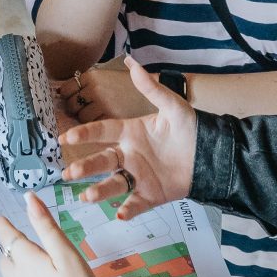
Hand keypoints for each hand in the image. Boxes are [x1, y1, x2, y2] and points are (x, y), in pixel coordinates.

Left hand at [0, 191, 106, 276]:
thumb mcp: (68, 256)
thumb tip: (29, 199)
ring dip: (15, 274)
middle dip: (11, 250)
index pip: (8, 238)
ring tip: (30, 274)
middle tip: (23, 247)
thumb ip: (47, 227)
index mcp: (27, 261)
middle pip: (6, 260)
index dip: (3, 226)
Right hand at [60, 57, 195, 218]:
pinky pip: (136, 203)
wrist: (211, 154)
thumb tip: (132, 61)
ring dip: (99, 191)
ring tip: (86, 197)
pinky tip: (120, 214)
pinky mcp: (150, 194)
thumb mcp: (172, 106)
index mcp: (130, 133)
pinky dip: (128, 210)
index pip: (101, 132)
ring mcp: (137, 176)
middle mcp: (128, 155)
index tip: (65, 138)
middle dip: (84, 168)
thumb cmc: (190, 128)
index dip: (83, 134)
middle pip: (101, 162)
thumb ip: (151, 88)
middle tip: (68, 173)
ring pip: (113, 184)